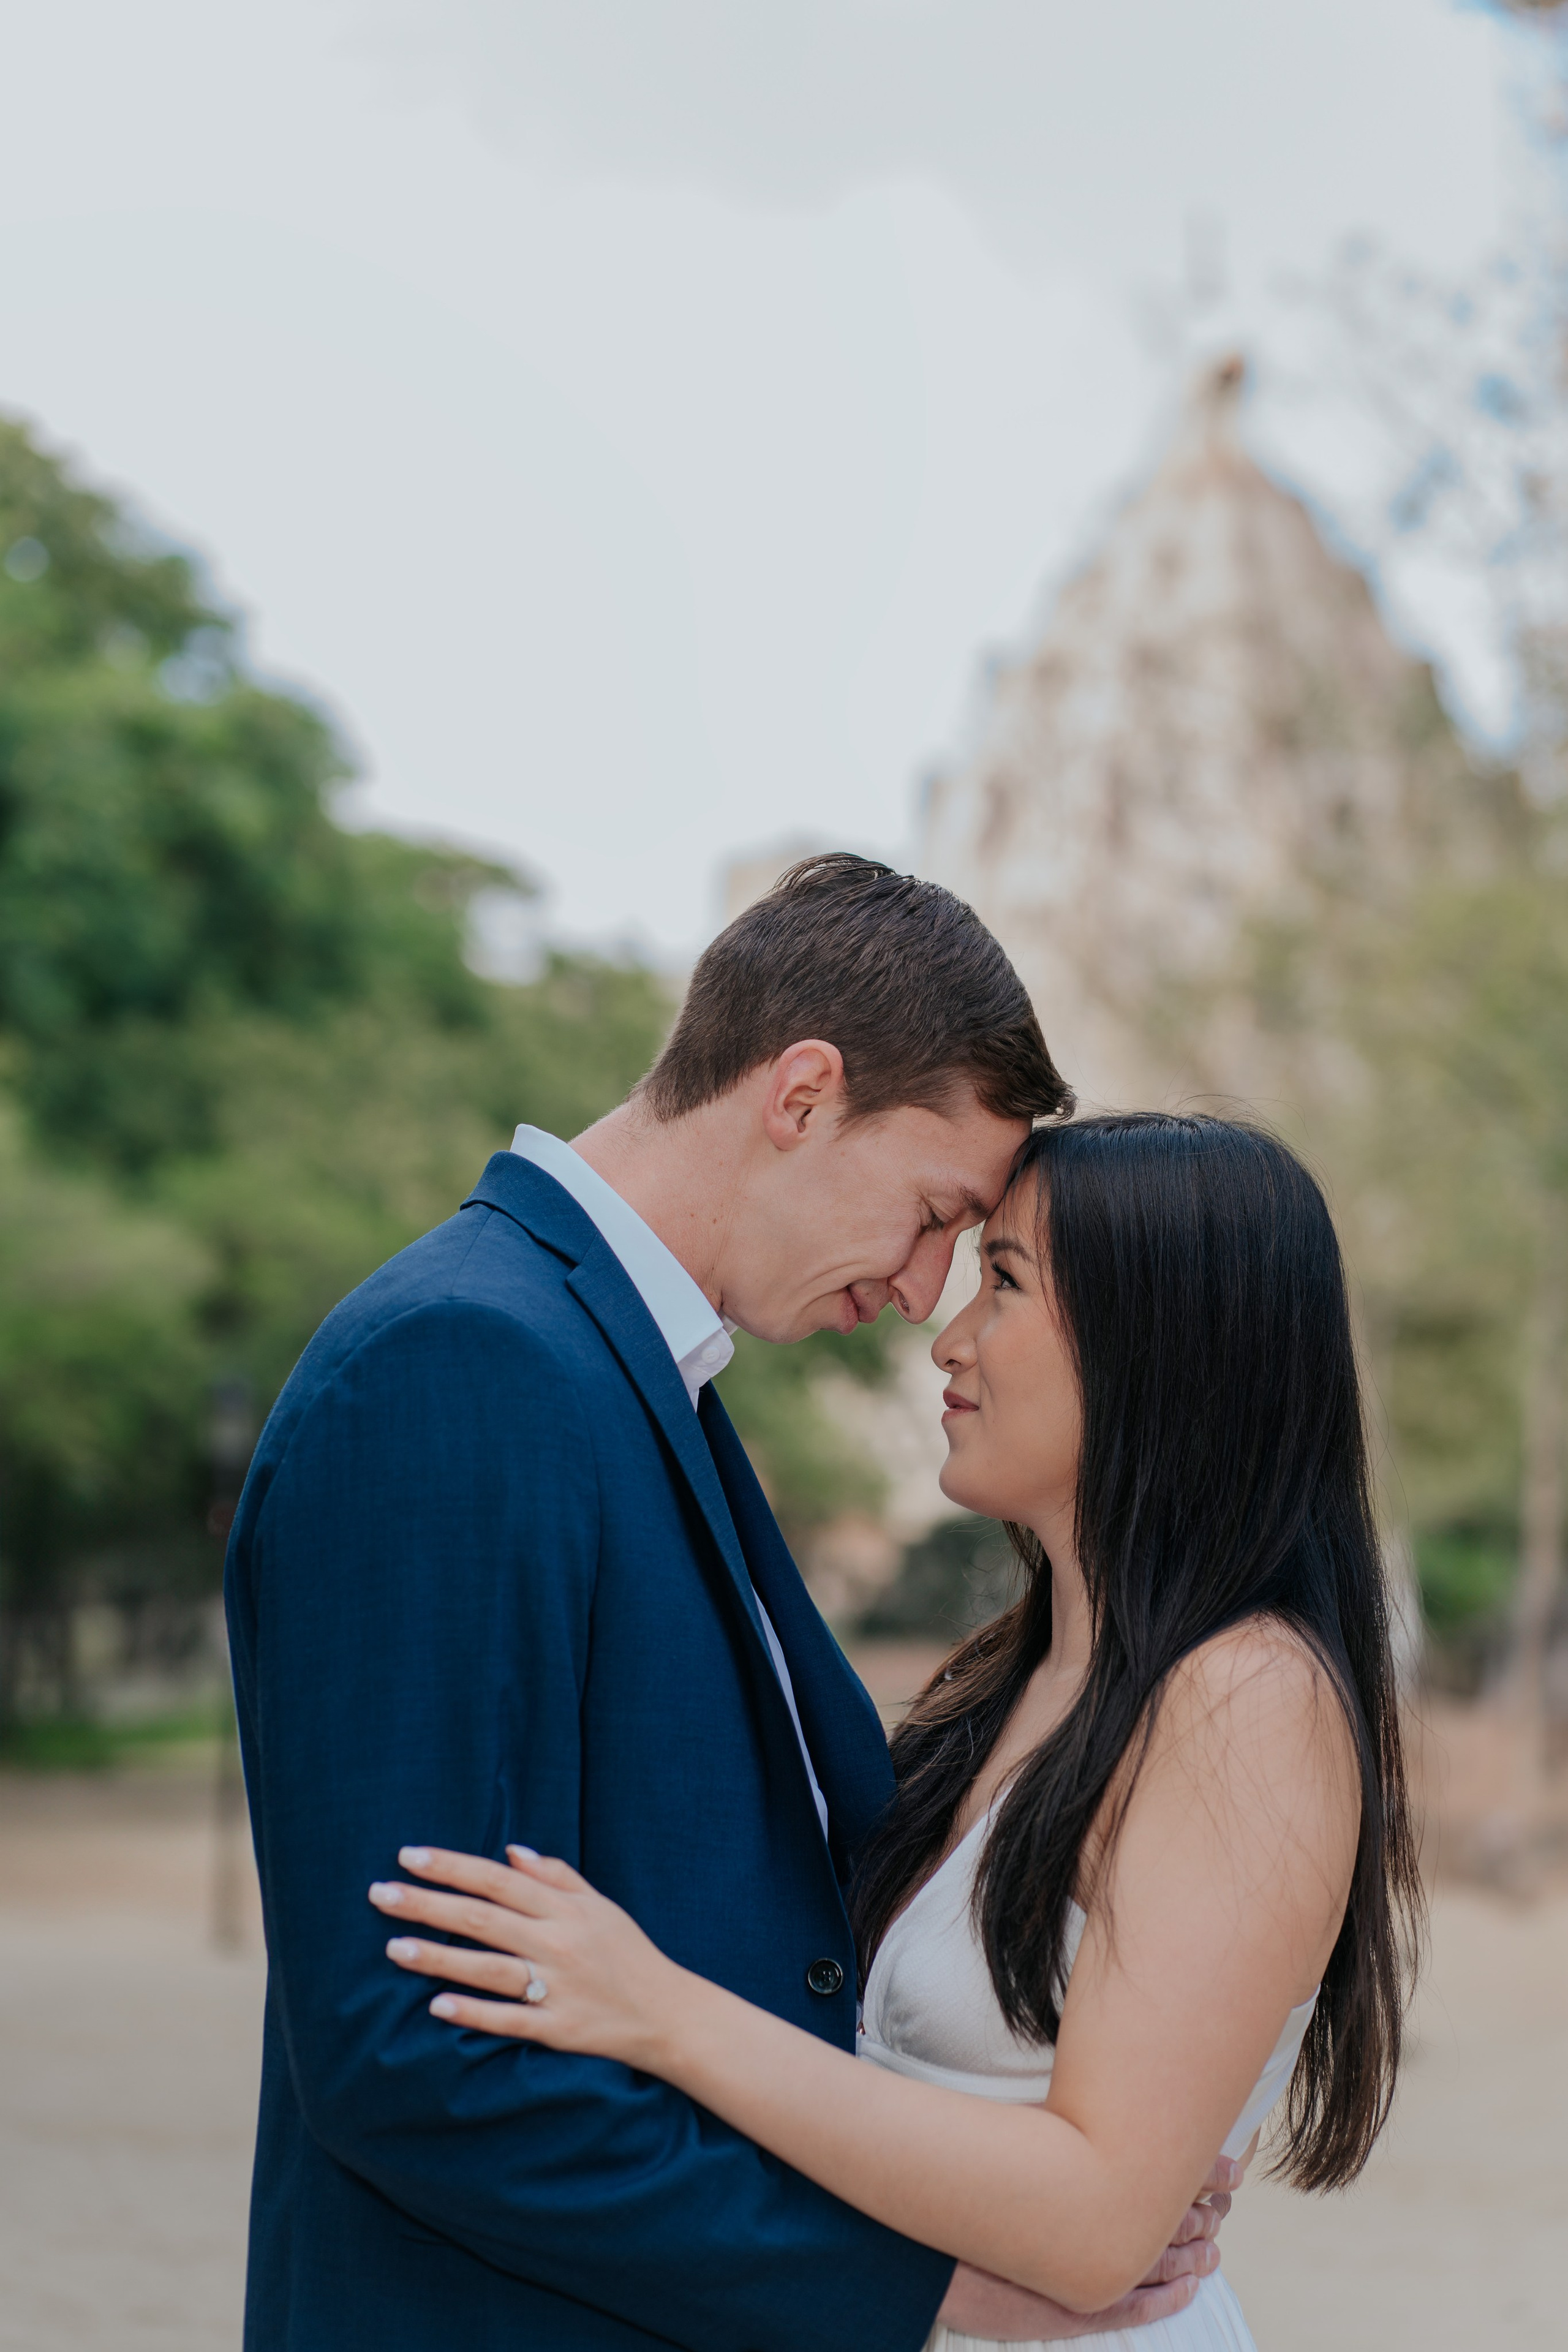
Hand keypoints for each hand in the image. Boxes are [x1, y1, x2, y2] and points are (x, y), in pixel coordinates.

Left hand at [369, 1844, 689, 2070]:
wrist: (669, 2014)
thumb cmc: (629, 1954)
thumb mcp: (600, 1906)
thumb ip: (557, 1876)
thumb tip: (511, 1850)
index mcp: (565, 1908)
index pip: (497, 1880)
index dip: (451, 1866)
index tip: (408, 1856)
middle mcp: (558, 1942)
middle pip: (482, 1918)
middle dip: (428, 1904)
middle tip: (380, 1894)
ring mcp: (557, 1986)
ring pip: (487, 1968)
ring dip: (437, 1957)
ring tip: (392, 1948)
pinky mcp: (557, 2028)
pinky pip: (508, 2019)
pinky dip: (473, 2012)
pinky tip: (437, 2006)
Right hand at [935, 2153, 1240, 2339]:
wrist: (935, 2246)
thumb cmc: (981, 2187)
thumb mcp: (1031, 2136)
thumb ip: (1069, 2123)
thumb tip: (1118, 2088)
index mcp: (1098, 2181)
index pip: (1171, 2176)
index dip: (1207, 2173)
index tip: (1234, 2169)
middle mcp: (1102, 2228)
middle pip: (1174, 2219)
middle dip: (1207, 2210)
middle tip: (1229, 2202)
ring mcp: (1094, 2272)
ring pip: (1163, 2263)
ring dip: (1194, 2253)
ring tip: (1215, 2247)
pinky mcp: (1079, 2309)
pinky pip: (1137, 2308)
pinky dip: (1167, 2299)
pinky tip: (1187, 2292)